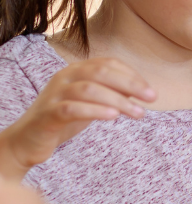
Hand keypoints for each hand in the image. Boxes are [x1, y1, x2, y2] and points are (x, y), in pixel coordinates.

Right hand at [0, 58, 154, 179]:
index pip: (108, 63)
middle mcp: (64, 77)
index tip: (151, 91)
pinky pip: (72, 108)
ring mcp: (54, 94)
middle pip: (100, 72)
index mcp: (76, 70)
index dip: (132, 75)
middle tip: (152, 98)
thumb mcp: (92, 102)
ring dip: (118, 101)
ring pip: (89, 89)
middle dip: (130, 84)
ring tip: (138, 113)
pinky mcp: (47, 114)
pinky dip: (95, 111)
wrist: (28, 140)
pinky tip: (113, 117)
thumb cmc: (65, 118)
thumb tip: (142, 89)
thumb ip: (112, 93)